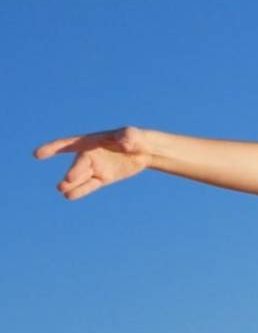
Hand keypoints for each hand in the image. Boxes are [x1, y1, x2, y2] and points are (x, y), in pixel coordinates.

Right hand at [34, 127, 153, 199]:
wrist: (145, 151)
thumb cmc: (137, 140)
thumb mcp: (133, 136)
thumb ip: (127, 137)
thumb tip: (123, 141)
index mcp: (91, 141)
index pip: (68, 145)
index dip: (53, 148)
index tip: (38, 154)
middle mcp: (90, 155)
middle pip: (78, 164)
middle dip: (73, 172)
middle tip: (68, 180)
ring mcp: (96, 167)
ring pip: (81, 177)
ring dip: (72, 184)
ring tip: (63, 191)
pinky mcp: (104, 178)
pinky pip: (90, 185)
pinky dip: (81, 191)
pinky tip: (70, 196)